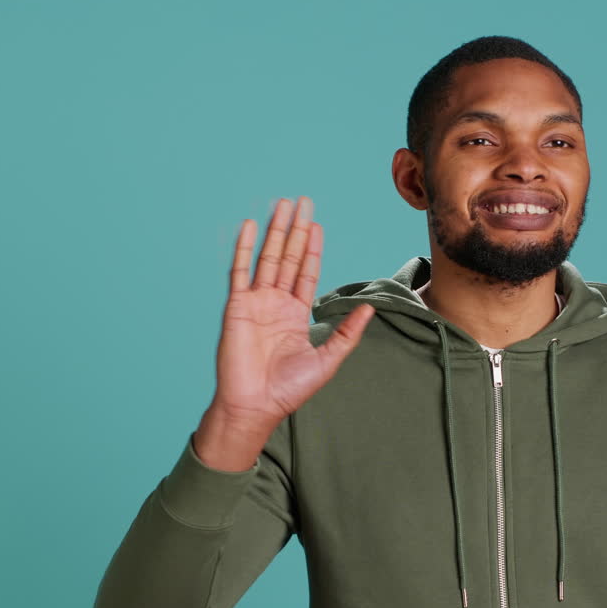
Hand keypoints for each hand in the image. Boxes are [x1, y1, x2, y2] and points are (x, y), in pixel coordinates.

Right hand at [196, 197, 373, 469]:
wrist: (256, 405)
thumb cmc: (290, 389)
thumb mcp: (328, 359)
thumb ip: (347, 332)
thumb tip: (370, 309)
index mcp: (296, 315)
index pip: (306, 272)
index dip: (312, 248)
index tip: (317, 225)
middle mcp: (276, 303)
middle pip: (288, 257)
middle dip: (296, 230)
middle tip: (302, 202)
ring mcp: (255, 302)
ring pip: (267, 258)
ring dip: (275, 231)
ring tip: (282, 205)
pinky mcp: (236, 306)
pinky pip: (240, 271)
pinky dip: (245, 248)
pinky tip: (251, 226)